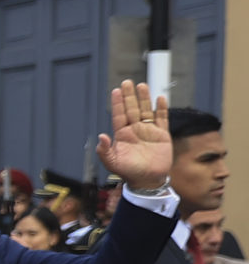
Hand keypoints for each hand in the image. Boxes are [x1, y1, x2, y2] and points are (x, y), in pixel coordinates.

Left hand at [97, 79, 172, 193]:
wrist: (147, 180)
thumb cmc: (128, 172)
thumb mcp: (112, 163)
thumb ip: (104, 150)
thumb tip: (101, 137)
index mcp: (122, 134)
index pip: (119, 115)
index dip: (118, 103)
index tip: (116, 90)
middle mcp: (135, 130)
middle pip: (132, 109)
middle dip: (129, 96)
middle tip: (127, 82)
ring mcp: (149, 131)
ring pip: (146, 111)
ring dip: (144, 99)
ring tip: (142, 86)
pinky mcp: (162, 135)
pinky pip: (162, 119)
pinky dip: (161, 109)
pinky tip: (160, 98)